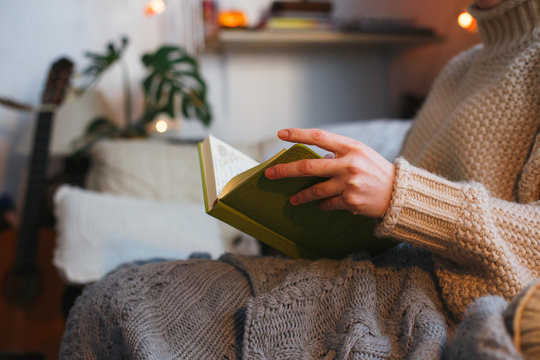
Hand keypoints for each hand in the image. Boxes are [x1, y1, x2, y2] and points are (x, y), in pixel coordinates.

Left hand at [265, 128, 395, 217]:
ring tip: (293, 199)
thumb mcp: (361, 155)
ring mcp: (348, 183)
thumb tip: (316, 158)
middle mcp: (348, 164)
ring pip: (315, 190)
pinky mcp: (350, 201)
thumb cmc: (376, 171)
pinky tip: (321, 205)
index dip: (297, 134)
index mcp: (350, 147)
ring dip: (301, 196)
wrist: (399, 194)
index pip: (318, 136)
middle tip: (270, 173)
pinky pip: (327, 203)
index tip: (280, 134)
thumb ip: (338, 154)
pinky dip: (322, 204)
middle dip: (285, 170)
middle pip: (308, 167)